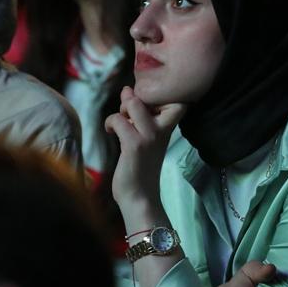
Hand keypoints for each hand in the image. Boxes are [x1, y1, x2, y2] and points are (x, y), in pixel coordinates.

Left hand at [104, 86, 185, 212]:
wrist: (140, 197)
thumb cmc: (140, 167)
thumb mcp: (145, 138)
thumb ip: (138, 115)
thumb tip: (127, 90)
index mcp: (168, 129)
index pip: (177, 101)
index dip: (159, 95)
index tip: (146, 106)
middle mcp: (162, 130)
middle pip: (152, 96)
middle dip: (134, 98)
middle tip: (126, 113)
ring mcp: (149, 137)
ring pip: (134, 104)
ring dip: (121, 109)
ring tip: (118, 123)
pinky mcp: (134, 145)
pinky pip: (118, 120)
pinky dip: (110, 122)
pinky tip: (110, 132)